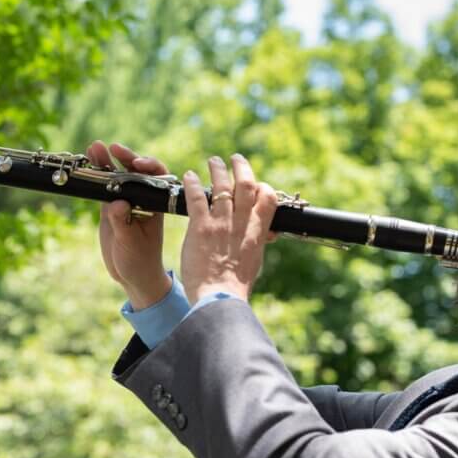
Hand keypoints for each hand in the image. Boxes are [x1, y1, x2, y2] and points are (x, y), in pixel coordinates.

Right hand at [90, 141, 171, 309]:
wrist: (132, 275)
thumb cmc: (139, 261)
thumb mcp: (131, 244)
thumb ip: (123, 224)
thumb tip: (117, 204)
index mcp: (155, 204)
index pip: (158, 177)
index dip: (149, 166)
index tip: (138, 164)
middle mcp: (142, 198)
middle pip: (136, 170)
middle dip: (125, 157)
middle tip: (113, 148)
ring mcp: (125, 200)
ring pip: (117, 175)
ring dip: (106, 160)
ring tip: (93, 148)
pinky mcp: (110, 206)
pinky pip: (103, 186)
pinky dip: (95, 174)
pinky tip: (87, 163)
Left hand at [180, 154, 278, 304]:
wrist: (219, 298)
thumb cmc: (236, 287)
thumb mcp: (254, 262)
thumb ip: (257, 243)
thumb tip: (264, 236)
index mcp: (257, 233)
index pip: (268, 198)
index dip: (262, 187)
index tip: (255, 184)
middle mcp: (240, 224)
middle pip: (246, 185)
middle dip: (241, 168)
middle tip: (234, 159)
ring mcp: (220, 224)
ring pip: (221, 186)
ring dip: (217, 170)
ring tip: (213, 161)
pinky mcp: (200, 228)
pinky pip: (197, 198)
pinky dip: (193, 184)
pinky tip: (189, 176)